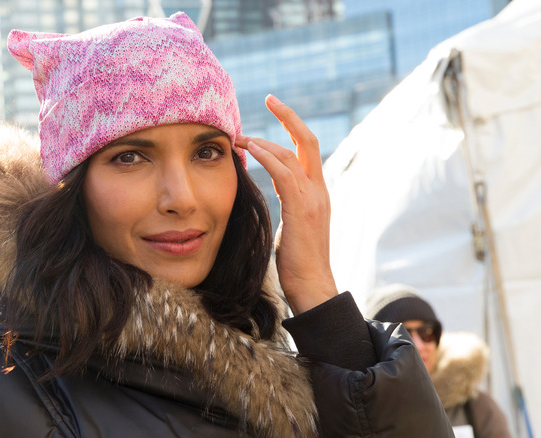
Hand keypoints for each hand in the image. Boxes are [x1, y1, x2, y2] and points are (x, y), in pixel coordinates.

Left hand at [234, 95, 336, 314]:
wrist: (312, 285)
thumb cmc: (297, 261)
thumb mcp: (291, 225)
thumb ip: (288, 204)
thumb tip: (274, 195)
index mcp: (317, 192)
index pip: (307, 150)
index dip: (293, 127)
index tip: (275, 111)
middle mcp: (319, 190)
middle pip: (308, 140)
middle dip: (289, 116)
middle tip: (269, 98)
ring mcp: (314, 199)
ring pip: (292, 155)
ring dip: (264, 141)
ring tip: (240, 135)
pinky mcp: (302, 210)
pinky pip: (285, 174)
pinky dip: (267, 157)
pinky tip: (249, 149)